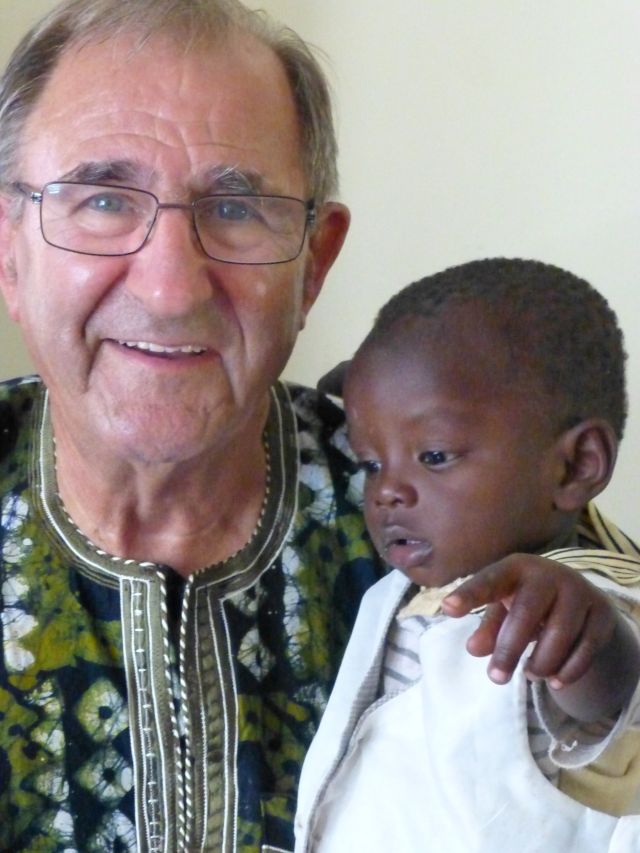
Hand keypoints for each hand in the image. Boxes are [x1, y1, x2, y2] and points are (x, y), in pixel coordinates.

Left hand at [441, 553, 616, 687]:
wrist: (580, 596)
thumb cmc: (529, 601)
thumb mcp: (504, 609)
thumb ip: (488, 627)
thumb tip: (475, 649)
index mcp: (516, 568)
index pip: (490, 580)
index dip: (470, 594)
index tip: (448, 608)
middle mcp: (549, 575)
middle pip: (526, 613)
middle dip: (509, 649)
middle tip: (495, 678)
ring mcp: (579, 592)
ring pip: (559, 635)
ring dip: (541, 662)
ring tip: (530, 672)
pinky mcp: (601, 614)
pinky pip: (585, 649)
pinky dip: (568, 670)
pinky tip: (555, 680)